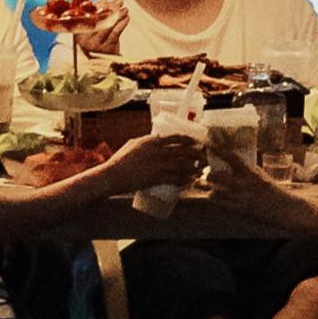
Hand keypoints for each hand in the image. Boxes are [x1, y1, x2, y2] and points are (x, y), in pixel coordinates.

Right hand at [89, 131, 204, 210]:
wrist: (114, 175)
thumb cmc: (120, 159)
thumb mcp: (134, 144)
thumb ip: (147, 142)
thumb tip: (156, 140)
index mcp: (152, 140)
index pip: (175, 137)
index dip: (188, 140)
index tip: (195, 142)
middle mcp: (158, 151)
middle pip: (183, 151)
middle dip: (196, 154)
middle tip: (203, 157)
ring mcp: (158, 164)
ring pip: (182, 165)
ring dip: (194, 167)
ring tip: (200, 170)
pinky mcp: (157, 178)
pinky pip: (176, 178)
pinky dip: (185, 180)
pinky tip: (191, 181)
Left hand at [197, 143, 300, 224]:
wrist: (280, 206)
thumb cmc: (268, 187)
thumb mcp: (258, 172)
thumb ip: (244, 166)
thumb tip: (229, 158)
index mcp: (249, 170)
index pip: (231, 156)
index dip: (218, 149)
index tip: (209, 144)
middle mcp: (243, 183)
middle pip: (217, 176)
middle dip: (208, 174)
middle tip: (206, 172)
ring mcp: (240, 197)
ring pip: (215, 190)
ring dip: (209, 186)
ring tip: (206, 183)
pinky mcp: (239, 208)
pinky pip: (220, 202)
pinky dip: (214, 197)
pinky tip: (212, 194)